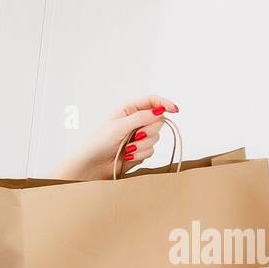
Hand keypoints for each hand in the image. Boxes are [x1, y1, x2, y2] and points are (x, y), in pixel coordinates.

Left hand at [50, 93, 178, 180]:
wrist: (93, 166)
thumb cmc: (99, 143)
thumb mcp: (119, 126)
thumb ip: (141, 118)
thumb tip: (160, 111)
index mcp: (129, 110)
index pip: (152, 101)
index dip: (165, 104)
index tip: (175, 110)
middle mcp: (136, 122)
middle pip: (158, 121)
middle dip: (149, 130)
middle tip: (136, 136)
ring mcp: (139, 137)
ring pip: (156, 137)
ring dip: (142, 145)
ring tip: (127, 149)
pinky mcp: (140, 151)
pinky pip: (151, 151)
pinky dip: (140, 154)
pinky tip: (127, 156)